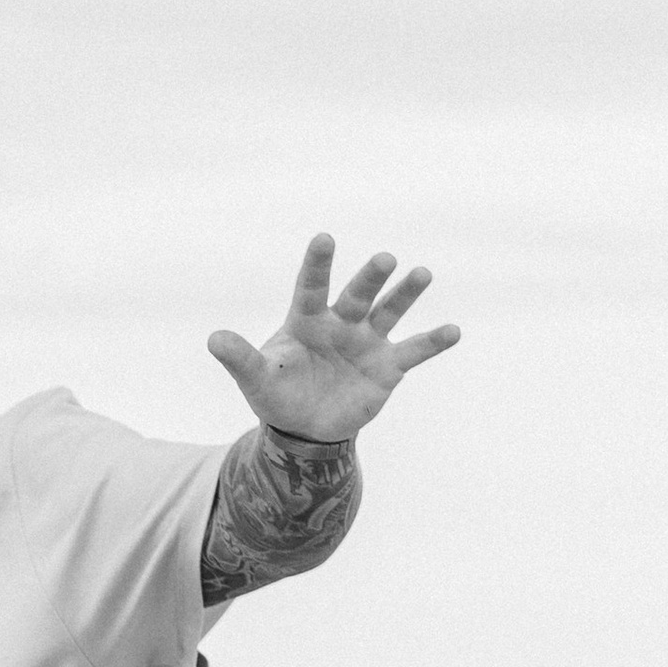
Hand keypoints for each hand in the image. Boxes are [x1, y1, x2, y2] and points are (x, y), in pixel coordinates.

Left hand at [207, 234, 460, 442]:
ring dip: (406, 293)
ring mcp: (368, 342)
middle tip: (384, 259)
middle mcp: (341, 323)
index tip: (324, 239)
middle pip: (357, 294)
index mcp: (307, 320)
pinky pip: (414, 351)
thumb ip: (239, 358)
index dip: (317, 265)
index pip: (312, 287)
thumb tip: (213, 339)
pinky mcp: (388, 366)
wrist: (306, 427)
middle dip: (370, 277)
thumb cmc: (279, 394)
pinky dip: (433, 341)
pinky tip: (454, 330)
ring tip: (422, 273)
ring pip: (389, 311)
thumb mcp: (256, 379)